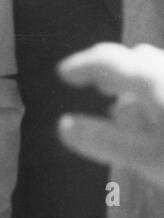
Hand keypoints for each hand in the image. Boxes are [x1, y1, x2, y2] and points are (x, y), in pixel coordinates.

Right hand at [58, 42, 163, 184]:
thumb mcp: (146, 157)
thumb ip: (104, 140)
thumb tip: (63, 125)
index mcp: (151, 80)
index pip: (109, 60)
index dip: (84, 64)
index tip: (64, 74)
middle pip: (138, 60)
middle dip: (115, 71)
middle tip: (98, 87)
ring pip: (157, 72)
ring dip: (137, 83)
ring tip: (125, 106)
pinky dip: (155, 94)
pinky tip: (154, 120)